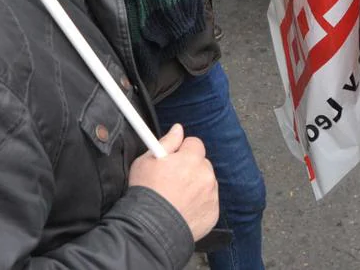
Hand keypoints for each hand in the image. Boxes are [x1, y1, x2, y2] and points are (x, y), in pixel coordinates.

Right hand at [128, 124, 218, 241]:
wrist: (151, 229)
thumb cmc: (146, 194)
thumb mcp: (146, 161)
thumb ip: (166, 142)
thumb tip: (178, 129)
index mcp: (191, 159)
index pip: (194, 143)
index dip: (182, 151)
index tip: (172, 160)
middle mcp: (205, 175)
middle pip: (202, 163)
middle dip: (190, 168)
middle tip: (172, 180)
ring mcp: (211, 195)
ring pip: (206, 182)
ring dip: (196, 186)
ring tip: (176, 197)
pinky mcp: (213, 213)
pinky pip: (208, 202)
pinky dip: (199, 204)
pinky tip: (182, 209)